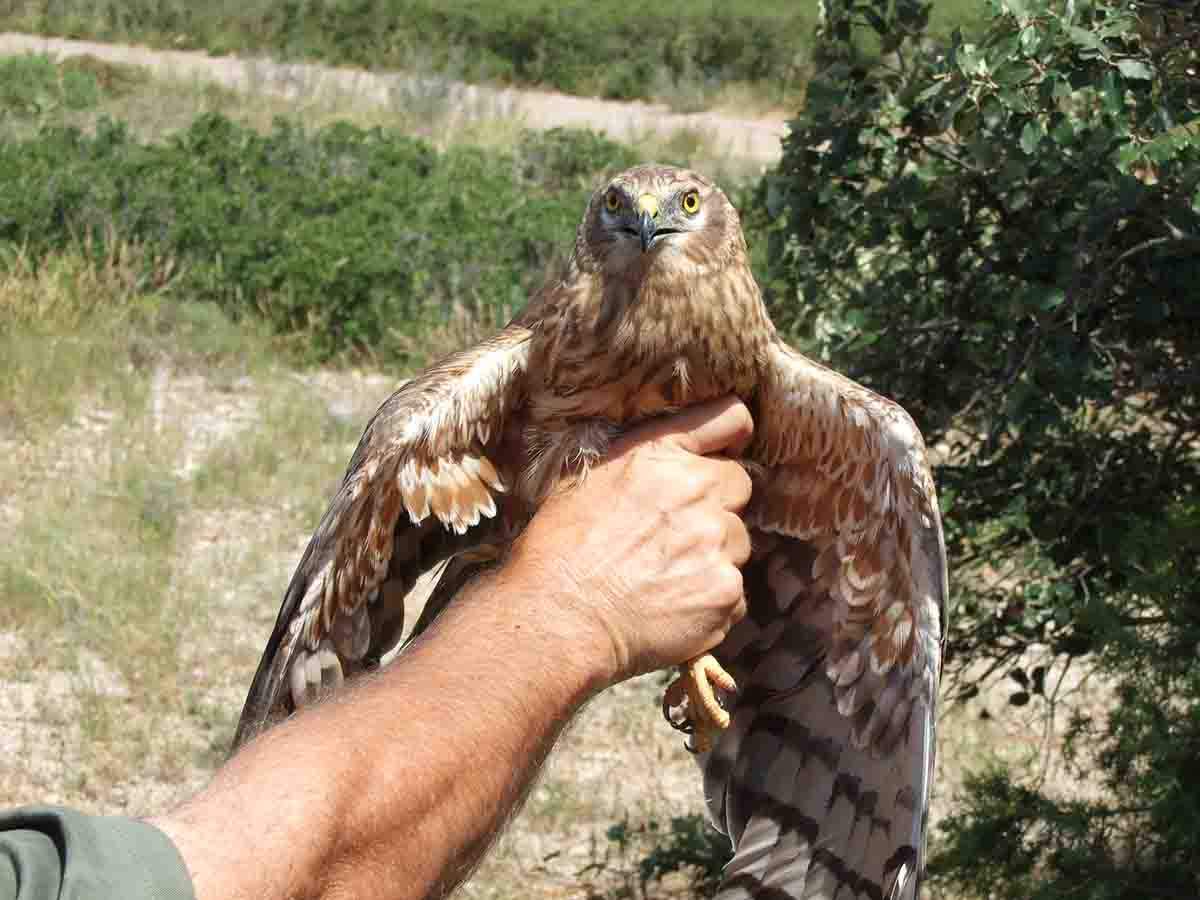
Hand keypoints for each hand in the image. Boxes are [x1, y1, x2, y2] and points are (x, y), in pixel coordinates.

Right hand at [504, 397, 753, 686]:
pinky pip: (734, 593)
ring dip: (713, 556)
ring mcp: (718, 542)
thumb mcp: (586, 479)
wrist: (560, 616)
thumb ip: (641, 463)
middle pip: (738, 487)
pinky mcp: (726, 592)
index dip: (731, 435)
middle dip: (716, 504)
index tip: (729, 447)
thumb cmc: (558, 549)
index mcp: (662, 454)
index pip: (729, 420)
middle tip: (675, 534)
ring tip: (664, 578)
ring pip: (737, 544)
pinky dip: (710, 603)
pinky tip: (670, 609)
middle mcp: (698, 490)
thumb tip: (667, 463)